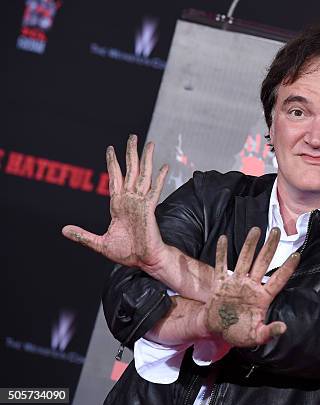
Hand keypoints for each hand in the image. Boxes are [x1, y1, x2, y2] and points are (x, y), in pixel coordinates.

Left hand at [62, 134, 169, 271]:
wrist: (144, 260)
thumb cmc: (126, 253)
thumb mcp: (99, 243)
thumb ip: (83, 235)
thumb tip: (64, 230)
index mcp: (118, 205)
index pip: (116, 178)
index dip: (113, 163)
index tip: (111, 149)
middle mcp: (130, 200)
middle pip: (131, 170)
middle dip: (131, 153)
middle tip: (133, 137)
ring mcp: (140, 203)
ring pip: (143, 175)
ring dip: (146, 159)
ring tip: (149, 144)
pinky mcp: (149, 209)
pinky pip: (154, 190)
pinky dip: (159, 178)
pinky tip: (163, 167)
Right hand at [204, 227, 299, 347]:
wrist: (217, 330)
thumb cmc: (239, 334)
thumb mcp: (256, 336)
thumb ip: (269, 332)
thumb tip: (284, 328)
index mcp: (262, 297)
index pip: (278, 279)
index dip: (287, 268)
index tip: (297, 255)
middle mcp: (251, 286)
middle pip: (262, 262)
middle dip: (270, 247)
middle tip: (277, 230)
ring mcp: (236, 283)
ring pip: (244, 259)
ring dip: (250, 245)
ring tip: (256, 229)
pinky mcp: (221, 284)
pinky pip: (221, 265)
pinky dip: (221, 253)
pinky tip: (222, 239)